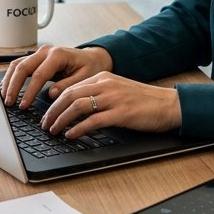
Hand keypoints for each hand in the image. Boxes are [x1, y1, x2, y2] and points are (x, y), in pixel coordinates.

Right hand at [0, 44, 111, 107]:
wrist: (92, 58)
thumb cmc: (89, 68)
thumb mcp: (84, 78)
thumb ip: (67, 85)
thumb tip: (51, 94)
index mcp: (58, 55)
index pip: (38, 74)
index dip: (29, 91)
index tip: (23, 106)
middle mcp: (46, 51)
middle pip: (22, 67)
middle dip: (13, 86)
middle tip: (8, 103)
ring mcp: (39, 53)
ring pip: (17, 64)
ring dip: (8, 81)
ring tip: (4, 98)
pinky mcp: (36, 58)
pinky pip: (19, 65)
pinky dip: (11, 77)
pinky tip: (7, 89)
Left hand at [40, 72, 182, 138]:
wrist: (169, 104)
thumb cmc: (144, 101)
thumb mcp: (118, 91)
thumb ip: (99, 94)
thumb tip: (76, 108)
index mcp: (103, 78)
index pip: (71, 87)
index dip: (55, 102)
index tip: (47, 114)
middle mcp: (106, 85)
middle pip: (69, 95)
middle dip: (52, 111)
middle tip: (44, 124)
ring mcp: (113, 98)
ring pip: (77, 106)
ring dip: (61, 120)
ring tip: (53, 131)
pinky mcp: (121, 113)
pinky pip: (93, 120)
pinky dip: (78, 128)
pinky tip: (71, 135)